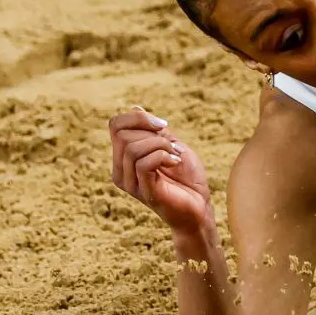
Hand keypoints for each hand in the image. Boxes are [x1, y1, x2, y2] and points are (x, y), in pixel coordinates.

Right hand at [108, 108, 212, 234]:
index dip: (138, 117)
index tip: (163, 125)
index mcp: (124, 158)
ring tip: (176, 155)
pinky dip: (163, 156)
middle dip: (153, 133)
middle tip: (173, 146)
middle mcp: (120, 170)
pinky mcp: (143, 191)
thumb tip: (135, 108)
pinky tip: (175, 162)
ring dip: (161, 145)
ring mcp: (130, 182)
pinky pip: (144, 164)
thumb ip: (155, 131)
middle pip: (123, 134)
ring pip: (133, 148)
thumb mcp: (172, 146)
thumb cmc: (188, 178)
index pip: (115, 125)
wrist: (200, 207)